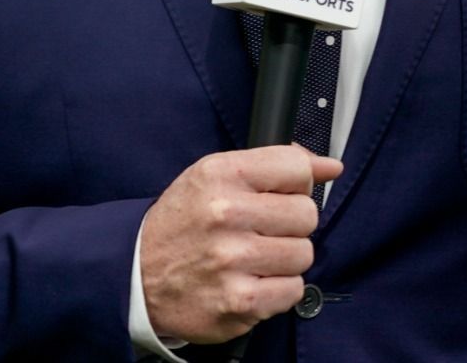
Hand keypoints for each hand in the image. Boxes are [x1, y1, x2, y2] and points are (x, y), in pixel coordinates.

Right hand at [140, 145, 341, 343]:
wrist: (135, 275)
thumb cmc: (183, 223)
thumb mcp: (217, 176)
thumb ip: (277, 165)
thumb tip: (331, 167)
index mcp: (222, 175)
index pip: (297, 167)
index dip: (296, 184)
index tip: (279, 195)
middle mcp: (226, 214)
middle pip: (307, 214)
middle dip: (291, 225)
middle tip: (261, 232)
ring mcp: (232, 260)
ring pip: (304, 254)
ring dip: (285, 260)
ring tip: (253, 258)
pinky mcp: (238, 301)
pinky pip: (293, 290)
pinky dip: (277, 290)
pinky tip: (251, 281)